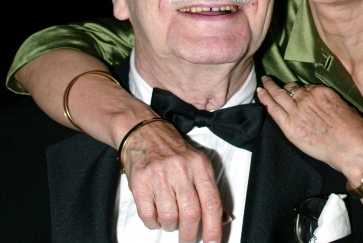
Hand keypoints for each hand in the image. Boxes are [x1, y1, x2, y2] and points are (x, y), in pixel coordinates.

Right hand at [120, 120, 223, 242]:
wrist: (142, 130)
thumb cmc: (171, 148)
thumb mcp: (196, 163)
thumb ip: (209, 190)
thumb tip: (223, 218)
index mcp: (199, 164)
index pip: (211, 202)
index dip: (214, 227)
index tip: (213, 242)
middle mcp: (181, 168)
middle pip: (191, 214)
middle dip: (190, 235)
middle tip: (188, 239)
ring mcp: (159, 174)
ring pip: (169, 217)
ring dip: (170, 225)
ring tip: (169, 217)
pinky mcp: (140, 180)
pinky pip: (148, 215)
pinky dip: (153, 222)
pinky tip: (155, 213)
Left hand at [257, 77, 362, 177]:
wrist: (354, 149)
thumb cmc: (356, 132)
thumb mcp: (346, 108)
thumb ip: (331, 103)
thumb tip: (325, 106)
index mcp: (323, 92)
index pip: (306, 87)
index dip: (299, 90)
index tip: (295, 92)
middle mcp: (308, 98)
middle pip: (290, 88)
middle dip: (279, 84)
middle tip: (270, 80)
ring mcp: (298, 111)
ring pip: (279, 95)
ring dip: (269, 87)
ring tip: (263, 83)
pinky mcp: (290, 126)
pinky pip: (274, 109)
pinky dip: (265, 100)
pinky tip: (260, 94)